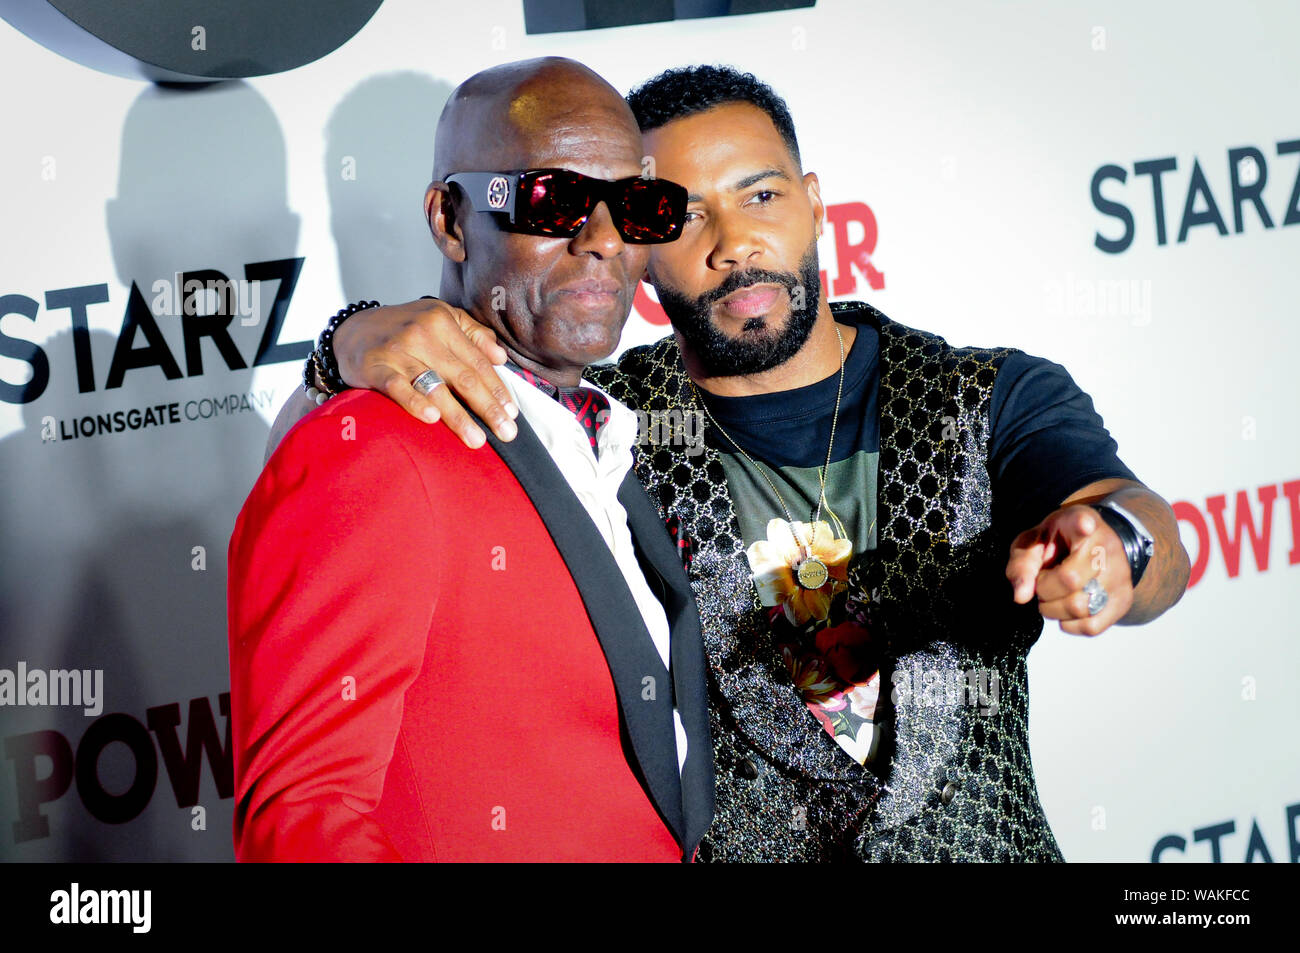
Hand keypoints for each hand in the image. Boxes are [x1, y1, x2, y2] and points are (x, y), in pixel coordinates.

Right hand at [333, 298, 517, 447]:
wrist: (352, 330)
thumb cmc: (404, 329)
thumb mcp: (440, 319)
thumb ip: (473, 334)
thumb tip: (501, 357)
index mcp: (443, 321)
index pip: (478, 361)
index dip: (498, 389)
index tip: (513, 413)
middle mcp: (422, 333)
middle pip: (463, 377)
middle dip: (488, 408)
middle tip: (506, 433)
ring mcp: (398, 351)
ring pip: (435, 387)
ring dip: (458, 417)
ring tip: (477, 440)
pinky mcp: (376, 367)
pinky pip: (399, 388)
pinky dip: (415, 403)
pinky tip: (432, 419)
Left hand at [1006, 504, 1132, 635]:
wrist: (1096, 547)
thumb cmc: (1058, 543)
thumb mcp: (1033, 542)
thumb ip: (1022, 564)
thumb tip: (1021, 596)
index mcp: (1079, 521)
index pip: (1083, 523)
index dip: (1083, 525)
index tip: (1084, 525)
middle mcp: (1105, 546)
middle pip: (1069, 580)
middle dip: (1044, 590)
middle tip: (1042, 584)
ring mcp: (1119, 574)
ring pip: (1080, 607)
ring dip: (1054, 611)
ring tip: (1052, 597)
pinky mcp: (1123, 600)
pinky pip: (1092, 626)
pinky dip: (1070, 626)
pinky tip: (1065, 612)